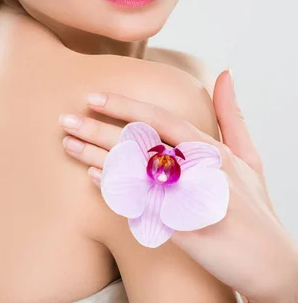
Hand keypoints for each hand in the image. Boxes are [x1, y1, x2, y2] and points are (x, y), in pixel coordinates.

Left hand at [58, 70, 297, 302]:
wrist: (272, 265)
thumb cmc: (255, 208)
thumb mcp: (248, 157)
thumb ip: (231, 115)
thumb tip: (224, 73)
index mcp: (212, 150)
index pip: (161, 120)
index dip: (126, 107)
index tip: (95, 96)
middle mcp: (201, 169)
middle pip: (142, 142)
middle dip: (100, 128)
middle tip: (65, 118)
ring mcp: (193, 200)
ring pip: (135, 170)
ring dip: (98, 156)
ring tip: (68, 144)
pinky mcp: (186, 230)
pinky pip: (143, 205)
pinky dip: (117, 190)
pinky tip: (92, 177)